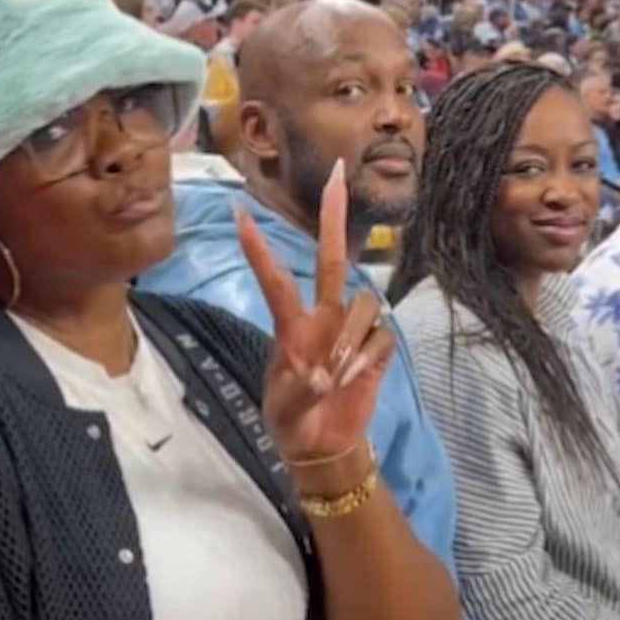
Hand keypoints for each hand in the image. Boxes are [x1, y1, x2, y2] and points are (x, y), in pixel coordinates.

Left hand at [236, 159, 393, 475]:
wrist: (325, 446)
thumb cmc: (294, 421)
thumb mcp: (285, 408)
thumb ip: (302, 390)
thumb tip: (324, 376)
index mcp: (291, 326)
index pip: (274, 280)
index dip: (258, 251)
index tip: (237, 212)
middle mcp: (323, 316)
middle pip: (330, 260)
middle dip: (334, 218)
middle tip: (338, 172)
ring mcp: (351, 329)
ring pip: (365, 306)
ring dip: (352, 343)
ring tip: (336, 377)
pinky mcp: (377, 348)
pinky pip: (382, 338)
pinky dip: (369, 358)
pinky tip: (357, 378)